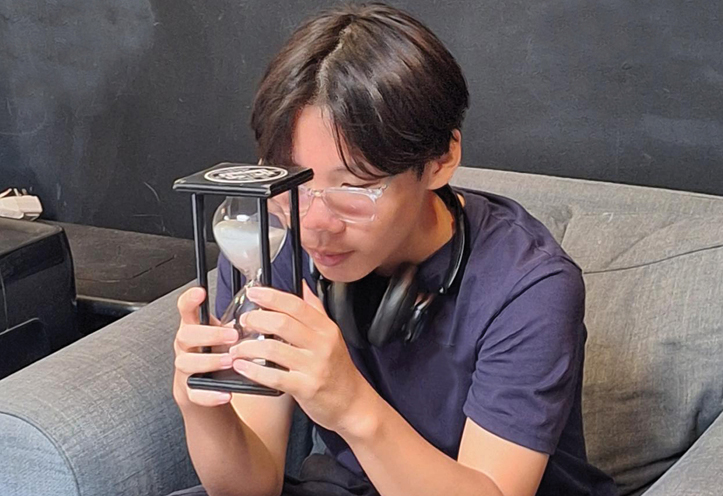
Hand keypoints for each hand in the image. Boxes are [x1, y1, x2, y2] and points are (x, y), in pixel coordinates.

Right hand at [172, 287, 238, 408]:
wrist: (208, 388)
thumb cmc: (219, 355)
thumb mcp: (226, 336)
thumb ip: (239, 324)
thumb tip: (270, 310)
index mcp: (195, 329)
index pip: (186, 309)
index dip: (190, 299)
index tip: (201, 292)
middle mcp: (186, 347)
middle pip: (186, 335)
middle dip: (210, 334)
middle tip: (232, 336)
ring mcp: (186, 369)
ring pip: (187, 363)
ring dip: (210, 361)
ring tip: (230, 361)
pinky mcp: (190, 391)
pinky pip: (195, 393)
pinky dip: (211, 395)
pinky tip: (226, 393)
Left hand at [229, 282, 372, 434]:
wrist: (352, 403)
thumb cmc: (338, 370)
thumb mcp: (332, 336)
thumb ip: (315, 310)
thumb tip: (301, 286)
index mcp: (326, 329)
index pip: (296, 305)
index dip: (271, 297)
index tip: (253, 293)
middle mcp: (322, 345)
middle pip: (282, 323)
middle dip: (256, 320)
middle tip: (243, 321)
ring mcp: (314, 367)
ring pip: (273, 350)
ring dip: (248, 347)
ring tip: (236, 348)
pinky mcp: (305, 388)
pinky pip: (274, 377)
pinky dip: (253, 371)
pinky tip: (242, 366)